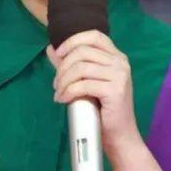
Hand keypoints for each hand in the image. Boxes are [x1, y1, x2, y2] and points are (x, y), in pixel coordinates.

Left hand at [46, 30, 140, 152]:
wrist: (119, 134)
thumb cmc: (102, 108)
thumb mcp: (85, 81)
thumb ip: (70, 65)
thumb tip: (50, 49)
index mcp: (116, 56)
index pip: (94, 35)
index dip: (73, 41)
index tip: (59, 53)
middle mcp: (121, 62)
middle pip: (82, 52)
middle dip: (63, 67)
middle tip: (56, 83)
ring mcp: (120, 75)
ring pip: (80, 68)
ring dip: (63, 81)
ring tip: (59, 92)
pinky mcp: (115, 90)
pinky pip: (83, 85)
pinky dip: (68, 92)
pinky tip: (63, 100)